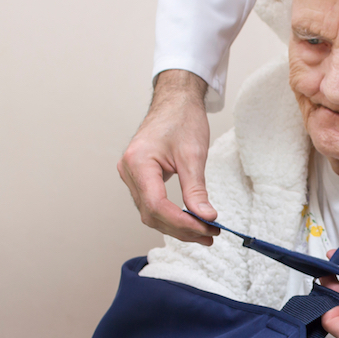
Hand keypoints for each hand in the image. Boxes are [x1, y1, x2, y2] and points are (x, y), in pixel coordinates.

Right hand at [117, 69, 219, 244]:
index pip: (156, 205)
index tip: (205, 229)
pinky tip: (191, 221)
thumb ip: (196, 189)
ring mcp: (131, 176)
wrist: (175, 101)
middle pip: (152, 214)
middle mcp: (128, 172)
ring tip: (205, 233)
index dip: (181, 222)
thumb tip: (206, 217)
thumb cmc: (182, 120)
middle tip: (210, 235)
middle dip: (182, 229)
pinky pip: (152, 205)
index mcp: (138, 163)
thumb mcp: (193, 155)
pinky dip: (171, 216)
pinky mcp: (139, 178)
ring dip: (177, 226)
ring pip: (151, 213)